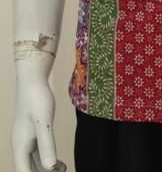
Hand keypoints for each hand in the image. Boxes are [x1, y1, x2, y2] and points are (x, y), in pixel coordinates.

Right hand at [11, 56, 57, 171]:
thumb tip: (50, 167)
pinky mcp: (33, 132)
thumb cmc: (36, 97)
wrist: (33, 78)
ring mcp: (26, 139)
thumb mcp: (44, 122)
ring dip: (46, 171)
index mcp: (20, 147)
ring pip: (34, 164)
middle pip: (29, 170)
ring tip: (64, 169)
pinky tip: (60, 163)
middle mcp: (20, 146)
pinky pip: (38, 154)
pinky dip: (48, 161)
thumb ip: (46, 145)